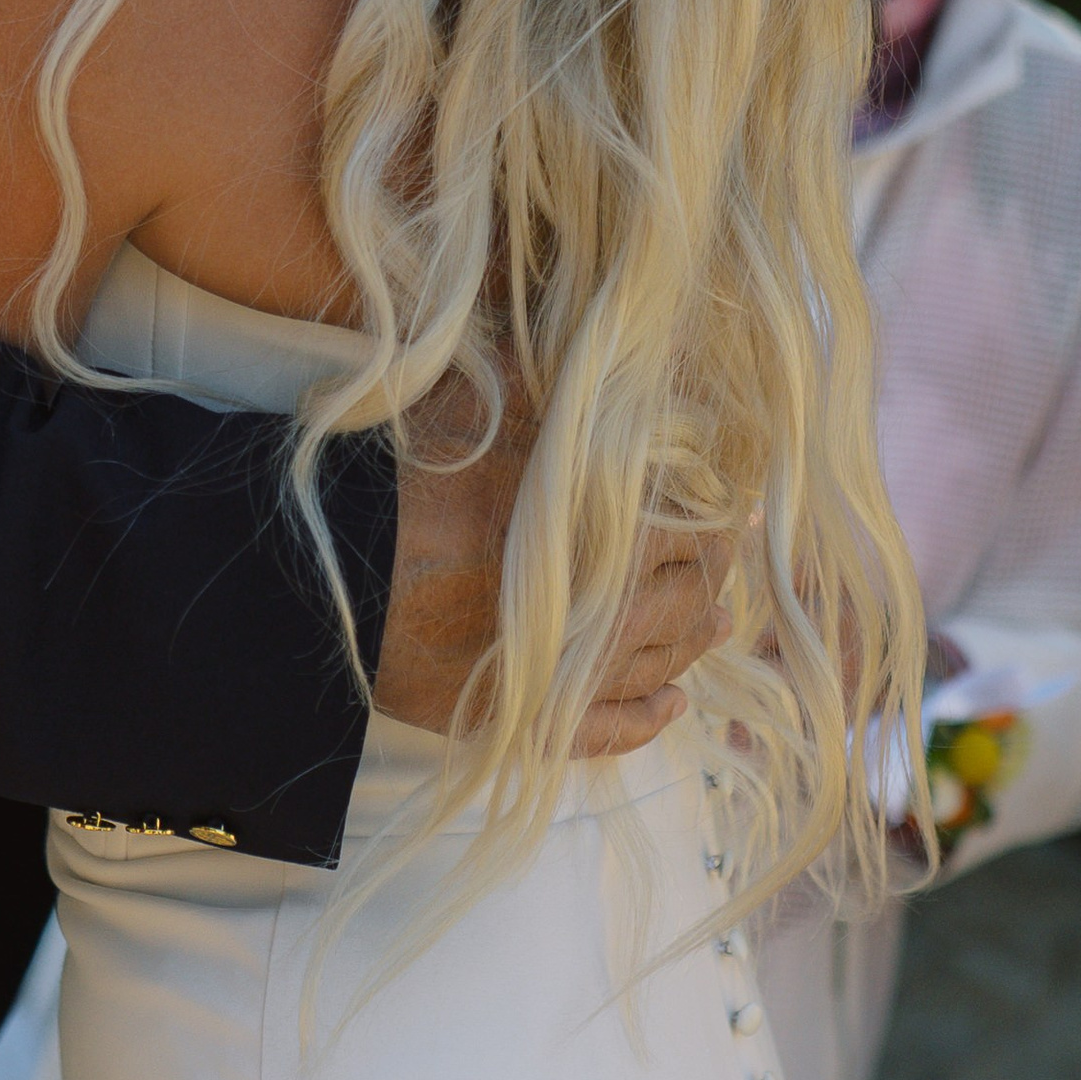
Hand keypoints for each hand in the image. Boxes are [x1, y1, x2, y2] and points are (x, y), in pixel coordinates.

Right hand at [374, 407, 733, 757]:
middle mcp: (616, 618)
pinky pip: (616, 731)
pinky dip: (651, 717)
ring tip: (716, 622)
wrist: (351, 577)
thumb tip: (646, 348)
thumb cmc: (422, 484)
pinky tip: (674, 702)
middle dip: (711, 575)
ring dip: (696, 639)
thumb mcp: (501, 402)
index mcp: (620, 542)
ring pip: (665, 664)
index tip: (729, 504)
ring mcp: (578, 680)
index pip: (698, 533)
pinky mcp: (538, 724)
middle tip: (724, 556)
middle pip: (690, 599)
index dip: (717, 517)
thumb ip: (576, 380)